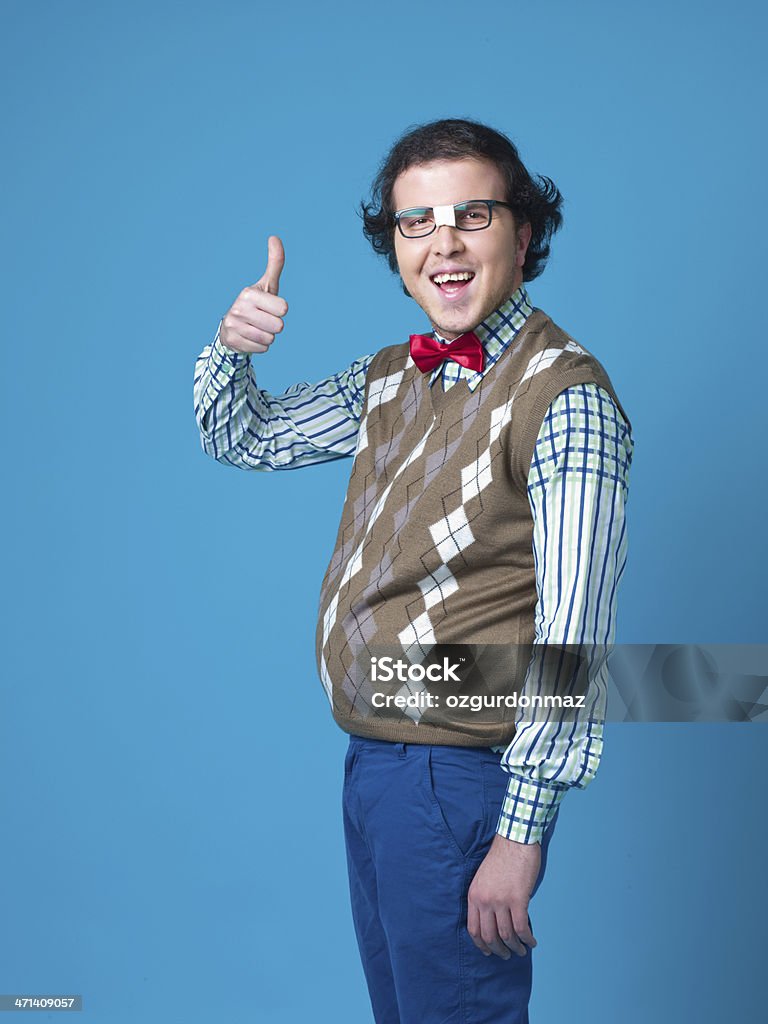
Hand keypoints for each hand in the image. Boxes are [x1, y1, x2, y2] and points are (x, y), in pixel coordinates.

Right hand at [219, 236, 287, 353]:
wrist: (231, 327)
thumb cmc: (256, 304)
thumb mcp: (267, 284)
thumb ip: (274, 263)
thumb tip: (274, 237)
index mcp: (248, 293)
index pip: (283, 309)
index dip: (280, 310)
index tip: (269, 307)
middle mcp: (238, 308)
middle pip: (278, 326)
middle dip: (274, 325)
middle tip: (263, 320)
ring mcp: (234, 326)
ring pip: (270, 339)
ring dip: (268, 336)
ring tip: (256, 328)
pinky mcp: (234, 341)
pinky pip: (262, 349)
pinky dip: (260, 346)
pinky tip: (250, 338)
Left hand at [467, 834, 540, 958]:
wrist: (515, 840)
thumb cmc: (502, 858)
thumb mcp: (483, 878)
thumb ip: (485, 898)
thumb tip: (493, 922)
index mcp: (474, 895)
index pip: (473, 929)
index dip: (481, 945)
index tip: (488, 951)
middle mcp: (485, 900)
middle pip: (489, 936)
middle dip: (499, 950)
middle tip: (506, 955)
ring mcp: (501, 900)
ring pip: (506, 935)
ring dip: (515, 947)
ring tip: (521, 950)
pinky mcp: (518, 899)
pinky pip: (521, 928)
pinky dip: (527, 939)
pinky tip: (532, 941)